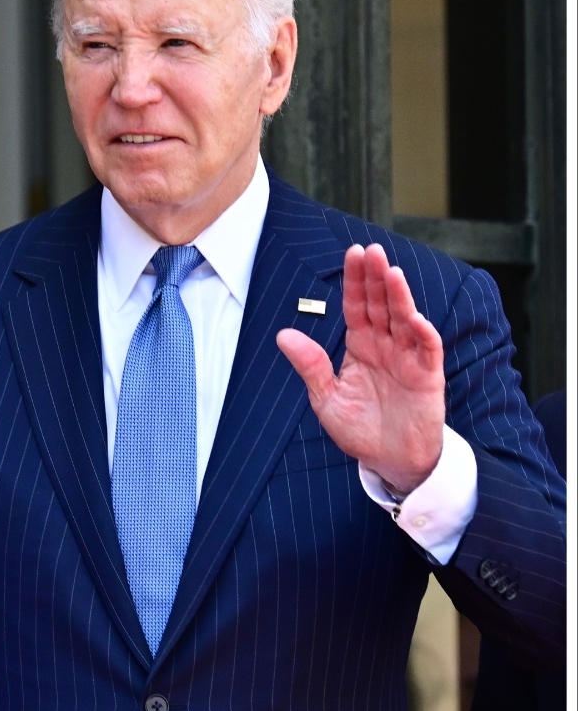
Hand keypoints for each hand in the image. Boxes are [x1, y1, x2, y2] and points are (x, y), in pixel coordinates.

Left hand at [276, 243, 445, 495]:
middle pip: (380, 304)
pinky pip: (427, 350)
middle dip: (375, 277)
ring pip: (404, 319)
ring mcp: (408, 358)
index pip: (356, 305)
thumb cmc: (359, 429)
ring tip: (391, 272)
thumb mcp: (325, 398)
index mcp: (360, 346)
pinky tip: (414, 317)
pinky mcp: (427, 377)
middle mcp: (385, 345)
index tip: (352, 253)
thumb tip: (283, 335)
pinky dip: (422, 333)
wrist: (390, 460)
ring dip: (399, 296)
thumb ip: (310, 366)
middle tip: (372, 250)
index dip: (354, 280)